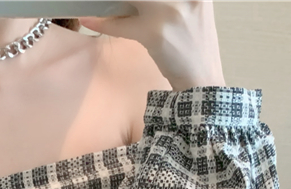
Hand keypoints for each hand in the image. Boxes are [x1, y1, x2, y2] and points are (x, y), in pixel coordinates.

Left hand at [78, 1, 225, 91]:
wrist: (201, 78)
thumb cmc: (192, 43)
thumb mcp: (192, 5)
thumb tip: (130, 0)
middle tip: (109, 1)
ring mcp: (170, 9)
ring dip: (110, 2)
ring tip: (97, 4)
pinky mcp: (155, 32)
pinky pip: (122, 23)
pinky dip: (103, 22)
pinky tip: (89, 19)